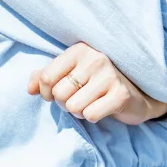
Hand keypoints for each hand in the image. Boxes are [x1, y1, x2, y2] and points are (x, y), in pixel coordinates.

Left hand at [28, 42, 166, 124]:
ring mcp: (110, 75)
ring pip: (73, 107)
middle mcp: (96, 58)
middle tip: (81, 98)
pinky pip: (90, 115)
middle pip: (59, 94)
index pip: (46, 77)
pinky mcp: (120, 94)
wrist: (136, 93)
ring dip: (80, 111)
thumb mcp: (71, 74)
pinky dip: (93, 116)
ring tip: (92, 102)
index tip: (59, 93)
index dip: (47, 92)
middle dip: (66, 103)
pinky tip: (103, 107)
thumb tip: (30, 88)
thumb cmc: (97, 83)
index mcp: (81, 50)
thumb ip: (46, 77)